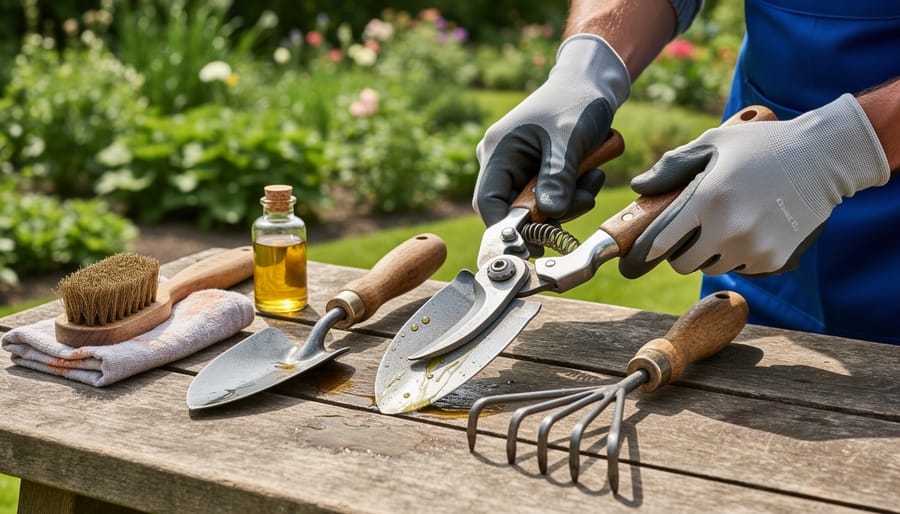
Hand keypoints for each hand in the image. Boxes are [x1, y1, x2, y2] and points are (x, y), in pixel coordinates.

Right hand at [472, 34, 629, 226]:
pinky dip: (571, 193)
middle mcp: (501, 161)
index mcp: (498, 150)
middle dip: (552, 212)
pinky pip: (550, 196)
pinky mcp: (536, 170)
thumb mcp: (569, 139)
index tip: (535, 244)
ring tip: (593, 176)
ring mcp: (518, 167)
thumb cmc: (576, 101)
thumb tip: (550, 214)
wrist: (591, 83)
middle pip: (515, 209)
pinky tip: (591, 173)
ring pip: (537, 206)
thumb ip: (558, 177)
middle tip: (583, 200)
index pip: (487, 203)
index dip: (507, 228)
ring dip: (568, 202)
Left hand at [619, 94, 890, 277]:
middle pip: (683, 264)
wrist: (823, 158)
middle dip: (681, 252)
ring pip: (712, 268)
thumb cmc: (761, 146)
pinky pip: (741, 269)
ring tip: (725, 227)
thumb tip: (639, 187)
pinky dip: (739, 257)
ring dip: (711, 255)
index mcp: (707, 199)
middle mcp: (728, 229)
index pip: (661, 242)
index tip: (642, 252)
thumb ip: (672, 166)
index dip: (649, 249)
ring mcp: (753, 248)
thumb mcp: (714, 143)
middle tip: (692, 234)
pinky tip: (751, 231)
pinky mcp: (774, 260)